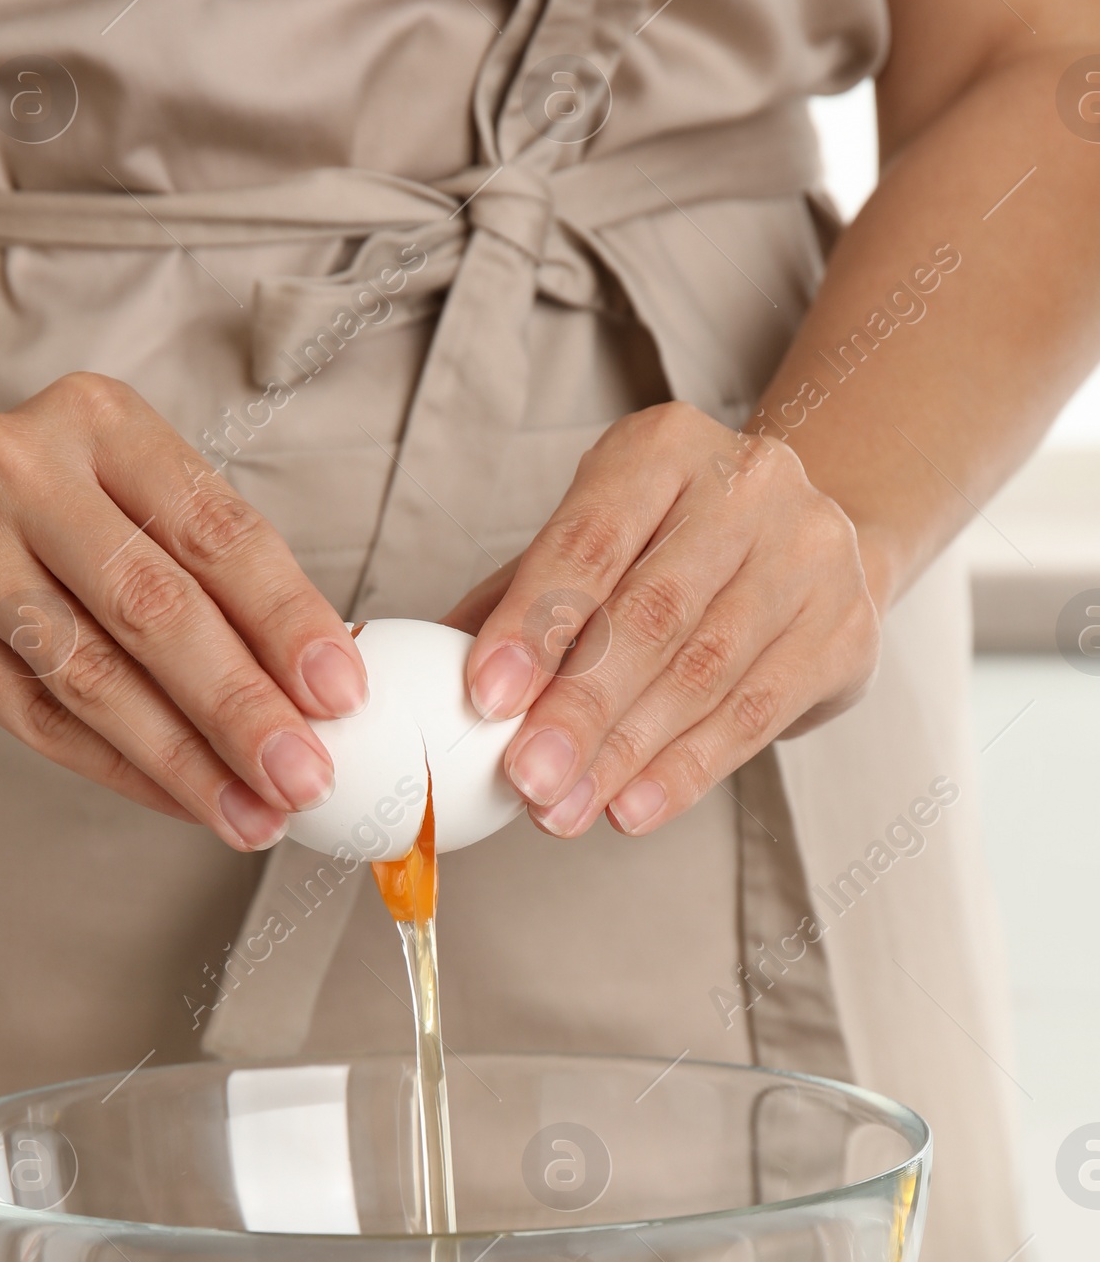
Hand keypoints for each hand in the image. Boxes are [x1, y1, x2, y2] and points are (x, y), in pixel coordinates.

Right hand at [0, 373, 367, 850]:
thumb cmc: (33, 519)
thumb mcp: (115, 498)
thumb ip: (204, 571)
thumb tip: (322, 684)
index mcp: (99, 421)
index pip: (213, 529)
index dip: (285, 616)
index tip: (342, 694)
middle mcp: (20, 468)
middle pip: (154, 605)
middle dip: (242, 704)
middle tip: (308, 775)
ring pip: (93, 675)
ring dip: (187, 759)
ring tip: (255, 815)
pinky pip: (41, 717)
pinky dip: (124, 769)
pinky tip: (183, 801)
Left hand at [449, 403, 881, 837]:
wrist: (814, 540)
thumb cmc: (670, 548)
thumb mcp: (596, 541)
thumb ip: (515, 599)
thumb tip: (415, 664)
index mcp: (663, 450)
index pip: (590, 541)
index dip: (534, 623)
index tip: (484, 697)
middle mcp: (747, 488)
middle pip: (651, 613)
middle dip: (579, 708)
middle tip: (524, 778)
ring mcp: (809, 555)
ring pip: (704, 672)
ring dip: (625, 754)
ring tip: (562, 811)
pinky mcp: (845, 630)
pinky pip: (754, 714)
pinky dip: (685, 771)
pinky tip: (631, 808)